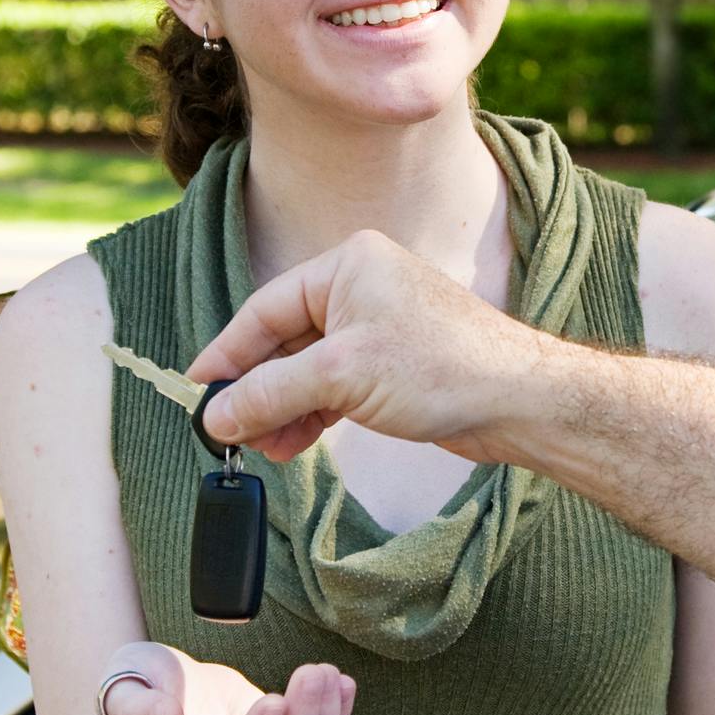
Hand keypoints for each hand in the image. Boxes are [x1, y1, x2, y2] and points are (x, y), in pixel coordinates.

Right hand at [187, 229, 551, 460]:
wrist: (517, 400)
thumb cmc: (442, 367)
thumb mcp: (341, 377)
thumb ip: (271, 392)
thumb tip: (216, 414)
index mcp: (346, 265)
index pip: (265, 309)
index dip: (228, 354)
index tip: (197, 391)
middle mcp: (360, 288)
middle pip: (283, 342)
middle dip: (257, 391)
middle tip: (228, 433)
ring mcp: (377, 328)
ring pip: (307, 370)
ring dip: (281, 410)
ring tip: (261, 449)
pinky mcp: (390, 366)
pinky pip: (333, 387)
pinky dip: (311, 415)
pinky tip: (292, 444)